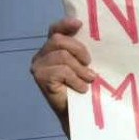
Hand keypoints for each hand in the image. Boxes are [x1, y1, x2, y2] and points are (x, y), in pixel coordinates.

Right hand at [29, 17, 94, 137]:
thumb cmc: (86, 88)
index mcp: (53, 48)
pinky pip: (61, 70)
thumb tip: (100, 37)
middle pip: (59, 40)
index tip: (79, 24)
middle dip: (79, 50)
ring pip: (62, 55)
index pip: (55, 29)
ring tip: (88, 80)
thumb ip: (85, 53)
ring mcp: (38, 65)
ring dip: (80, 69)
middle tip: (89, 64)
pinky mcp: (39, 77)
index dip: (65, 24)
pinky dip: (76, 79)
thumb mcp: (86, 66)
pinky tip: (82, 88)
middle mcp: (42, 54)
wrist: (80, 115)